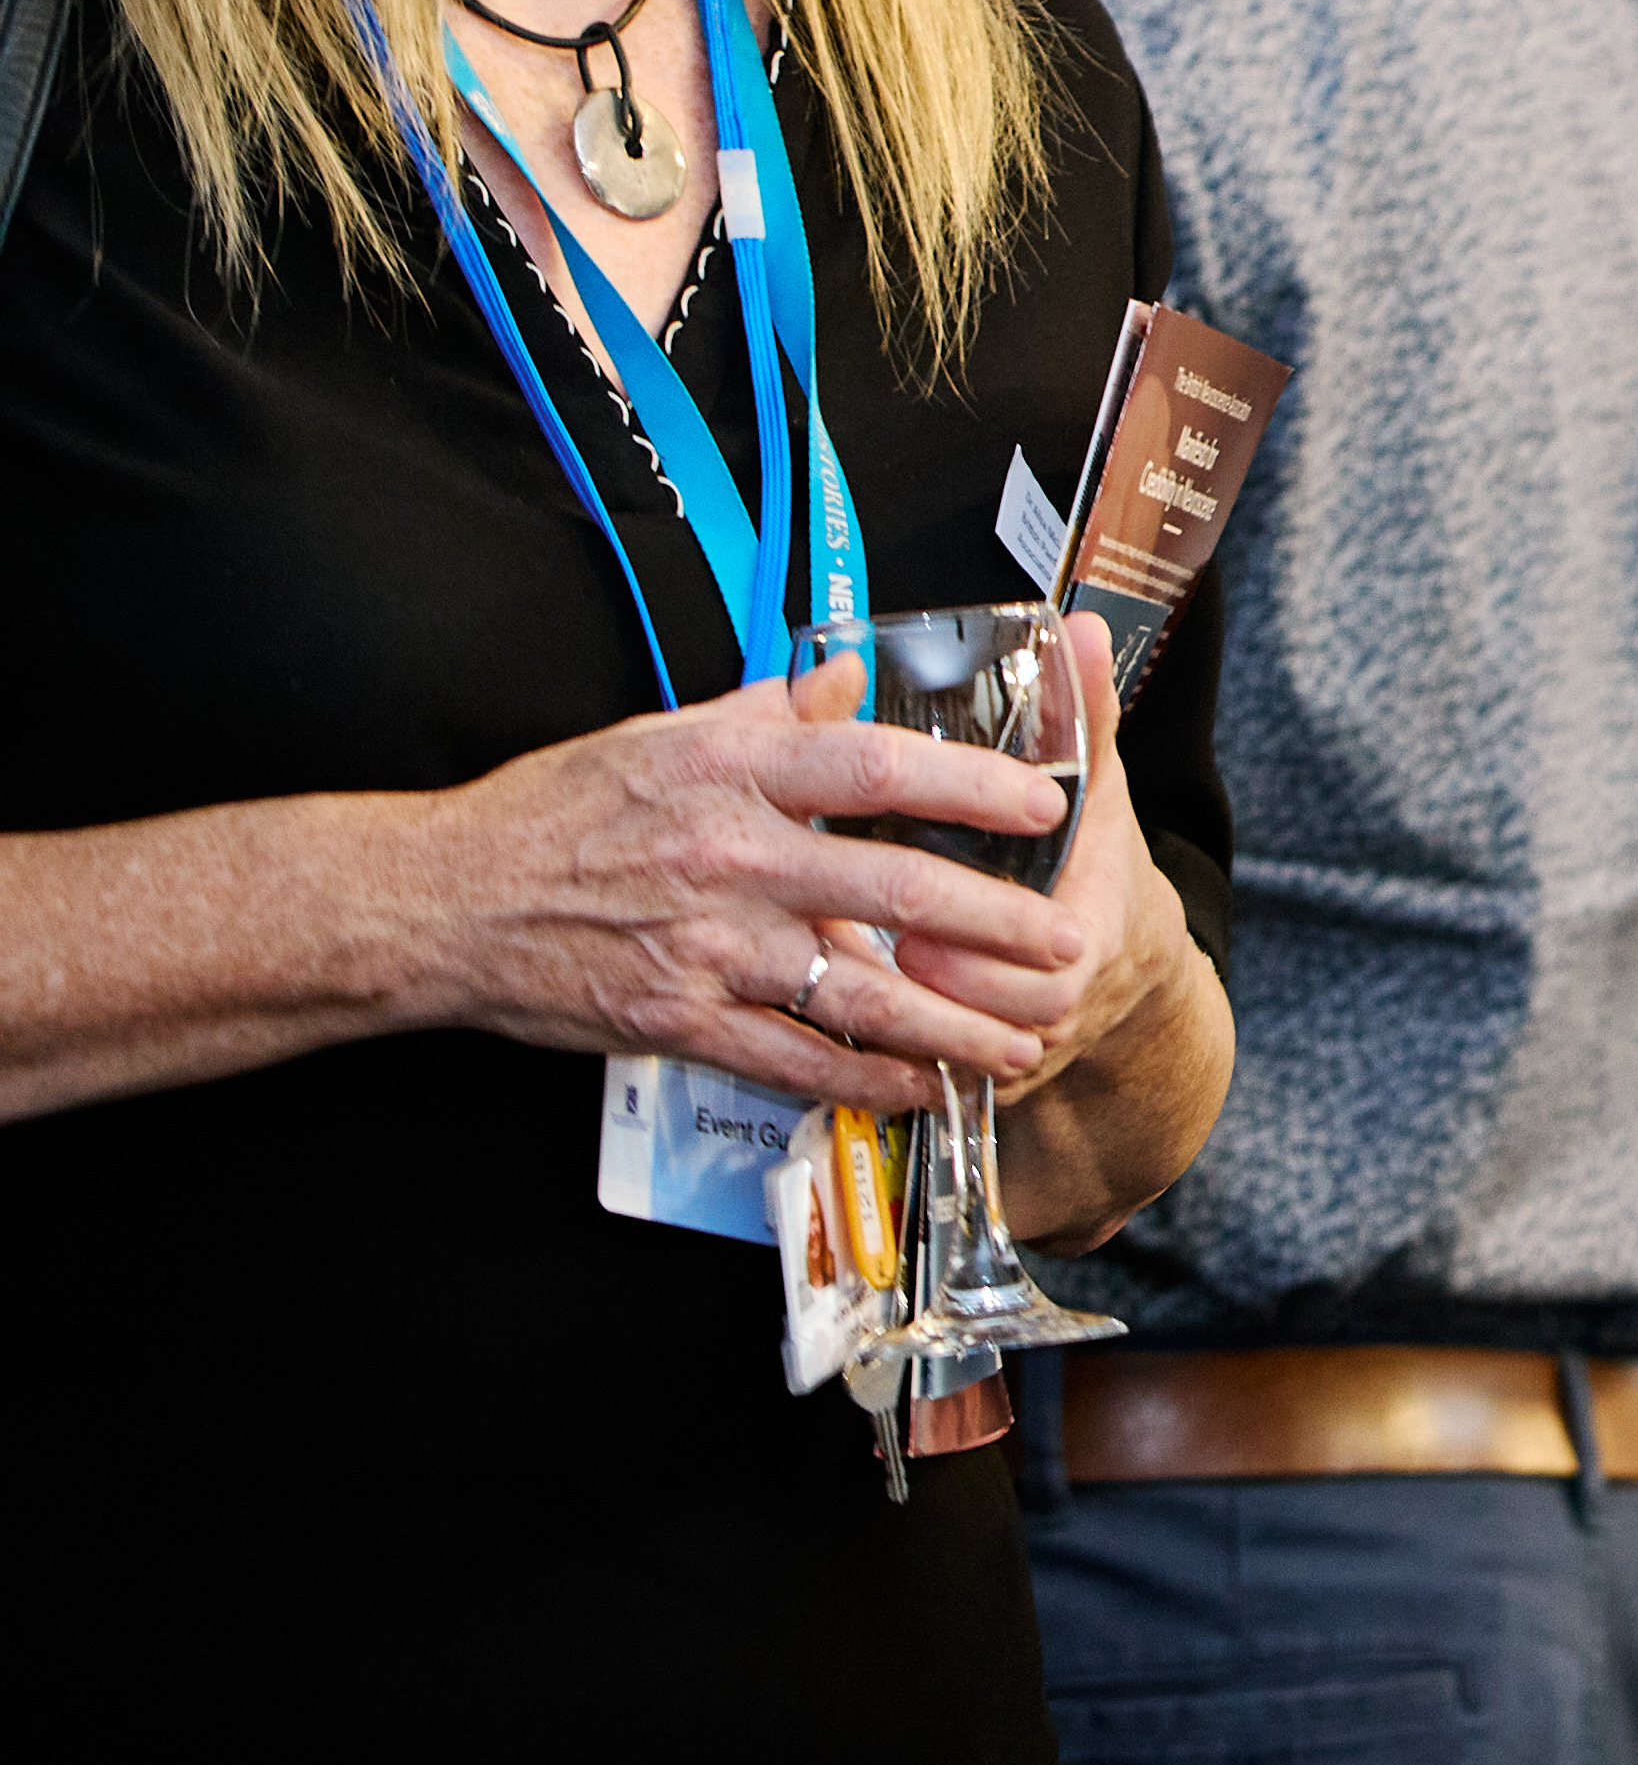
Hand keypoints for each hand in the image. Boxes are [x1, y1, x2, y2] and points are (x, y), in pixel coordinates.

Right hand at [400, 652, 1093, 1112]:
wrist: (441, 901)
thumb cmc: (555, 810)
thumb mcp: (663, 732)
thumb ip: (770, 711)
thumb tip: (849, 677)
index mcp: (734, 770)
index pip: (876, 769)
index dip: (971, 787)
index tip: (1047, 804)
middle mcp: (731, 856)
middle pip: (893, 891)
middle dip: (998, 925)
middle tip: (1069, 946)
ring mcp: (706, 946)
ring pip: (857, 992)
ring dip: (951, 1025)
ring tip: (1021, 1042)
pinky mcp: (677, 1019)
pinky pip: (792, 1058)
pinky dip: (865, 1080)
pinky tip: (921, 1087)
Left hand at [850, 617, 1184, 1103]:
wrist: (1124, 958)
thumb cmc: (1089, 856)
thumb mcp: (1093, 778)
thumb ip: (1079, 708)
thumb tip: (1075, 627)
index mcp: (1098, 919)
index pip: (1056, 960)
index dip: (984, 952)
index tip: (919, 928)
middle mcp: (1072, 992)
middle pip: (1017, 1016)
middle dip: (949, 991)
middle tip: (882, 956)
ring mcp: (1037, 1040)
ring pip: (982, 1055)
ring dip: (924, 1030)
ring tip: (862, 990)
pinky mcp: (1000, 1070)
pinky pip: (954, 1081)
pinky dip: (905, 1066)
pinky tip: (853, 1034)